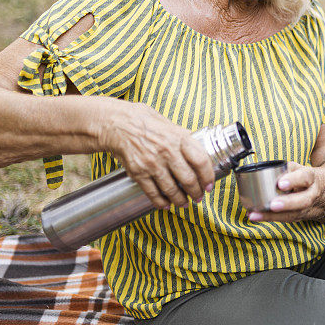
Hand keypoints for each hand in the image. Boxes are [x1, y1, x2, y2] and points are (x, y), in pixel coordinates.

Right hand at [100, 102, 214, 208]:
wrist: (115, 123)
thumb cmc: (142, 120)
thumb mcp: (167, 122)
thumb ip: (182, 136)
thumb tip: (196, 146)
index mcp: (179, 138)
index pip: (201, 161)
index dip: (208, 176)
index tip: (209, 184)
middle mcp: (167, 152)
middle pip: (188, 179)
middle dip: (196, 192)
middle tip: (199, 197)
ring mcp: (152, 163)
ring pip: (172, 189)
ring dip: (180, 200)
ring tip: (184, 203)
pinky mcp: (138, 172)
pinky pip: (152, 193)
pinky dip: (161, 202)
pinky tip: (166, 205)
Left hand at [247, 162, 324, 222]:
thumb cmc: (316, 178)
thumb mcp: (305, 168)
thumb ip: (289, 169)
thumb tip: (270, 168)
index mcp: (314, 179)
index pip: (306, 178)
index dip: (294, 180)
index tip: (281, 183)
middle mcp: (314, 195)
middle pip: (303, 201)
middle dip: (286, 204)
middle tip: (272, 205)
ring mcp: (313, 209)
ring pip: (295, 215)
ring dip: (274, 217)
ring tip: (256, 215)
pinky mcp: (308, 218)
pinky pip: (291, 220)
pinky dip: (274, 219)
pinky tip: (259, 218)